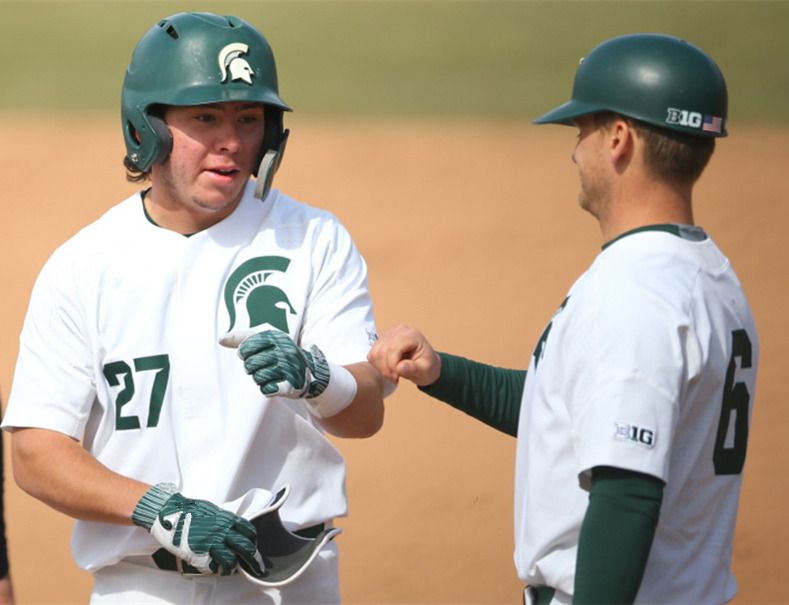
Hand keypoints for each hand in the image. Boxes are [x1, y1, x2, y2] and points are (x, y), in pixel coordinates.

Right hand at [132, 484, 262, 575]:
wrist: (171, 511)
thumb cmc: (190, 510)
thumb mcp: (213, 510)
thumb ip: (225, 521)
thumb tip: (234, 529)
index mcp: (226, 519)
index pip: (249, 531)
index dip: (253, 540)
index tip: (253, 544)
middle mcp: (222, 531)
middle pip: (246, 548)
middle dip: (254, 559)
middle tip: (257, 566)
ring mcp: (211, 543)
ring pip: (231, 560)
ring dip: (233, 567)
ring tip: (231, 569)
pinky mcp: (198, 554)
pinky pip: (212, 567)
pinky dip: (214, 569)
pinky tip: (214, 568)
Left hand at [239, 330, 329, 398]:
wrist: (309, 371)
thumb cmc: (281, 354)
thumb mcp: (266, 341)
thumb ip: (243, 338)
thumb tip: (220, 339)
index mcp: (278, 338)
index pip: (247, 345)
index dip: (244, 352)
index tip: (249, 354)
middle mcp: (285, 351)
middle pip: (251, 363)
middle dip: (251, 367)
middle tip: (259, 366)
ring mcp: (289, 368)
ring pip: (258, 377)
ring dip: (258, 378)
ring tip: (267, 374)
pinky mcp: (291, 385)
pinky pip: (266, 389)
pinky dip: (266, 388)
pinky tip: (273, 383)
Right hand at [367, 324, 440, 386]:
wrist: (426, 363)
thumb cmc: (427, 367)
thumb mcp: (425, 371)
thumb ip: (413, 368)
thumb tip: (400, 367)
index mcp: (412, 335)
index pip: (393, 348)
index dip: (392, 365)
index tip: (397, 378)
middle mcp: (400, 330)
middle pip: (382, 350)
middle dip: (386, 369)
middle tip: (394, 379)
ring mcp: (389, 334)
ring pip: (375, 352)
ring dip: (380, 367)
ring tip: (392, 375)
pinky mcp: (382, 340)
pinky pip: (372, 354)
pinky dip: (377, 365)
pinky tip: (388, 369)